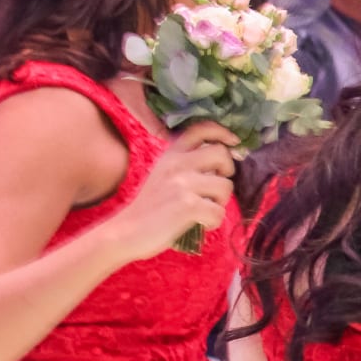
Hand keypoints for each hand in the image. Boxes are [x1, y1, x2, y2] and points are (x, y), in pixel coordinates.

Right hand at [102, 123, 238, 262]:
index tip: (234, 142)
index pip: (200, 129)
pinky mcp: (188, 205)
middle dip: (227, 171)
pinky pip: (218, 212)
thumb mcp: (164, 174)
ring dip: (220, 202)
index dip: (222, 132)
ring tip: (203, 209)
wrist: (126, 231)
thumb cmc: (151, 206)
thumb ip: (188, 163)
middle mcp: (177, 164)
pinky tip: (199, 223)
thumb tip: (224, 159)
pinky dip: (213, 222)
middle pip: (221, 153)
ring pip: (225, 186)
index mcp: (172, 154)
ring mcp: (183, 184)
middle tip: (215, 187)